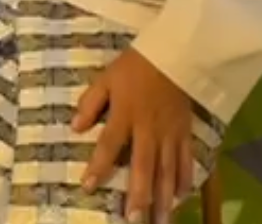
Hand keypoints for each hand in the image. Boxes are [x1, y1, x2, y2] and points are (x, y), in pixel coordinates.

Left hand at [74, 48, 194, 223]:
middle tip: (133, 220)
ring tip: (160, 220)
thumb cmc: (134, 67)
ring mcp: (170, 133)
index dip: (98, 166)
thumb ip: (90, 103)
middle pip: (143, 166)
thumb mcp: (106, 78)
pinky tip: (181, 198)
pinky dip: (184, 181)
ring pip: (167, 171)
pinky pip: (186, 161)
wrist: (172, 55)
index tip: (87, 187)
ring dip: (163, 198)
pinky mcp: (186, 133)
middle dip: (138, 196)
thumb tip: (75, 128)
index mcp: (125, 114)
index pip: (109, 145)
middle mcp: (148, 129)